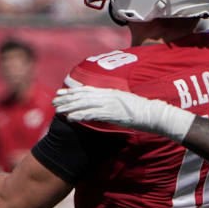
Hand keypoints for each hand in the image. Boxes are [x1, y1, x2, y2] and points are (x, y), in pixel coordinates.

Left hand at [53, 86, 195, 142]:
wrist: (154, 113)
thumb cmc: (142, 110)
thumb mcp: (126, 102)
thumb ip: (114, 102)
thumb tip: (104, 106)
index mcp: (111, 92)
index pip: (88, 89)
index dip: (73, 91)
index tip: (62, 92)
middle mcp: (108, 95)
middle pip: (83, 95)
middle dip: (68, 97)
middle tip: (55, 100)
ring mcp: (110, 104)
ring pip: (85, 104)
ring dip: (70, 107)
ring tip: (58, 109)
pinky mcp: (112, 113)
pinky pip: (92, 114)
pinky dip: (80, 115)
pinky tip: (70, 118)